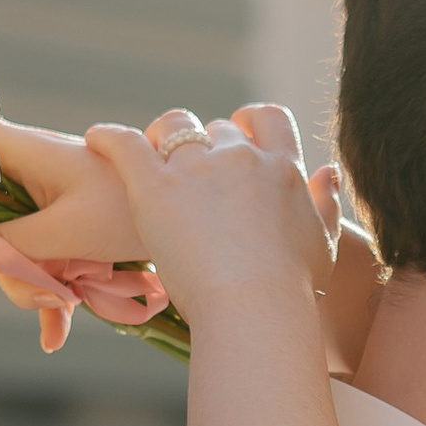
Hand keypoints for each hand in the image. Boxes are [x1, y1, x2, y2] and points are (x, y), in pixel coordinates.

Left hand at [89, 106, 339, 325]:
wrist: (255, 307)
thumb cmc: (293, 289)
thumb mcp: (323, 245)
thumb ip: (325, 204)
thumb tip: (328, 171)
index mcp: (283, 167)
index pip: (267, 118)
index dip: (248, 122)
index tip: (237, 134)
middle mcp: (241, 156)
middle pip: (217, 128)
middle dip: (204, 144)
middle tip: (189, 173)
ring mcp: (197, 168)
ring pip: (175, 126)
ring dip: (164, 137)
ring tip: (151, 158)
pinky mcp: (155, 186)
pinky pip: (125, 144)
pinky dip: (109, 137)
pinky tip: (97, 138)